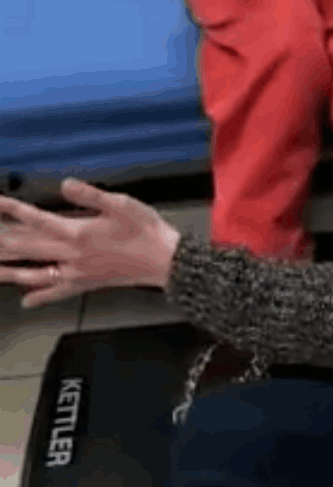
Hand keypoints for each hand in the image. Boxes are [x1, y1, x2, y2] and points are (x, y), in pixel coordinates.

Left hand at [0, 180, 180, 307]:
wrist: (164, 261)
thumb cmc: (146, 230)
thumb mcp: (122, 203)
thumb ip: (90, 195)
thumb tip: (64, 185)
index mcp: (79, 233)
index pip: (37, 220)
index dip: (14, 210)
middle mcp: (72, 256)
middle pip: (28, 249)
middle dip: (4, 242)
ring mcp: (76, 273)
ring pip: (34, 274)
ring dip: (10, 271)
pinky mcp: (85, 284)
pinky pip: (56, 293)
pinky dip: (39, 297)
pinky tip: (25, 301)